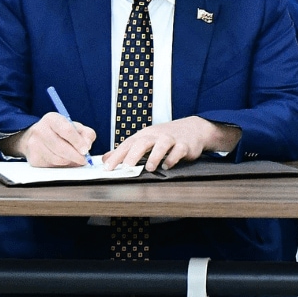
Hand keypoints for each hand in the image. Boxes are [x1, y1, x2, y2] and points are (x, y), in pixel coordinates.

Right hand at [15, 112, 95, 167]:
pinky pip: (52, 166)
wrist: (36, 138)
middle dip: (76, 156)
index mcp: (52, 119)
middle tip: (84, 159)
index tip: (85, 150)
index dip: (78, 142)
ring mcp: (34, 145)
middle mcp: (40, 130)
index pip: (67, 131)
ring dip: (70, 162)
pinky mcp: (33, 159)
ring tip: (74, 159)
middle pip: (61, 147)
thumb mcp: (74, 127)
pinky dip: (62, 165)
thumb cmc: (59, 131)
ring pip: (57, 159)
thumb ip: (86, 134)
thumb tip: (87, 146)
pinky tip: (64, 160)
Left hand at [103, 116, 238, 171]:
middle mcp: (156, 136)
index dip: (116, 156)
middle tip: (125, 168)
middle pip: (142, 143)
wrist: (192, 129)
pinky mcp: (185, 145)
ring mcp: (171, 139)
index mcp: (143, 136)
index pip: (127, 145)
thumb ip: (125, 150)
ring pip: (162, 145)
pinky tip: (167, 166)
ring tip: (150, 168)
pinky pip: (178, 151)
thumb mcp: (144, 140)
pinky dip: (172, 158)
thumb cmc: (165, 136)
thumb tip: (105, 158)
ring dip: (155, 156)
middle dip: (133, 155)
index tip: (107, 168)